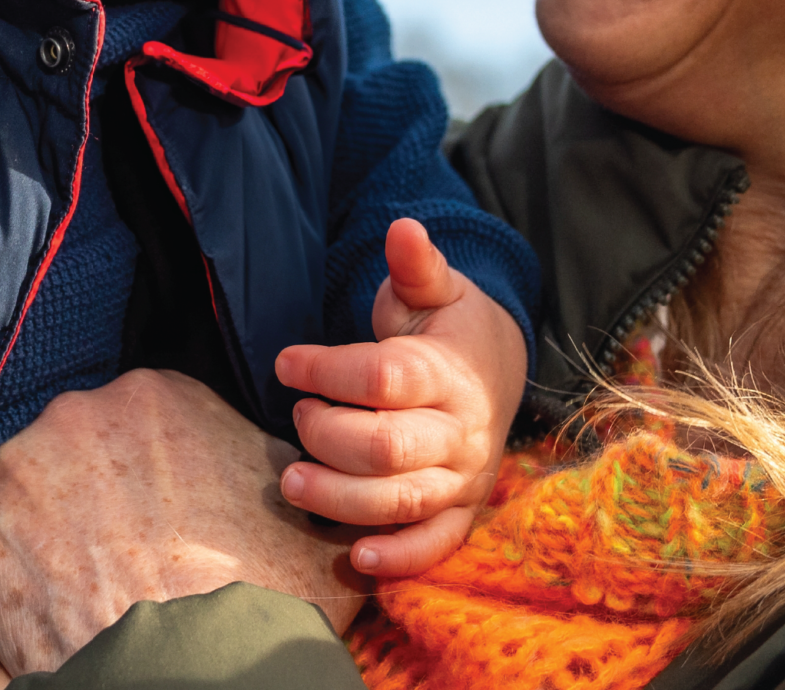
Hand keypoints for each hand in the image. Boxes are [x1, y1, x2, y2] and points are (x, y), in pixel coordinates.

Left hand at [0, 369, 367, 675]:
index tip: (160, 520)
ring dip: (45, 531)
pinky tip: (36, 612)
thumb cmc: (253, 598)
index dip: (153, 476)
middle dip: (93, 496)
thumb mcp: (306, 521)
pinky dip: (0, 576)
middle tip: (120, 555)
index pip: (145, 423)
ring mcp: (15, 464)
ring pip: (26, 492)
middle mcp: (78, 410)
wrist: (185, 667)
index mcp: (157, 395)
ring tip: (78, 588)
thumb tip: (296, 471)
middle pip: (80, 449)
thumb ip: (287, 473)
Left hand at [274, 217, 528, 577]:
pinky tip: (353, 556)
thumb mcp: (435, 290)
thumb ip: (414, 265)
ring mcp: (463, 477)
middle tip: (296, 420)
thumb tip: (401, 226)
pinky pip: (433, 546)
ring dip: (338, 500)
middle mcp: (461, 430)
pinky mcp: (461, 511)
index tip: (285, 363)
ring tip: (291, 481)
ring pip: (399, 502)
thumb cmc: (450, 329)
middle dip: (327, 437)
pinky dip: (397, 559)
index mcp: (450, 372)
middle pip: (386, 449)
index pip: (384, 378)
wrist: (499, 373)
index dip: (328, 371)